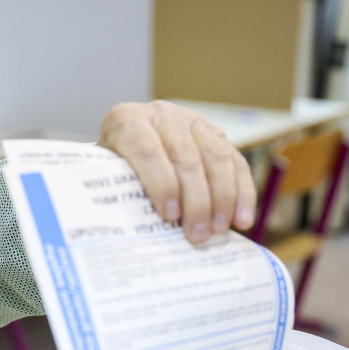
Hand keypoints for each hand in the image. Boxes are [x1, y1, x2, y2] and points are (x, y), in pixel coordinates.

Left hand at [99, 101, 255, 244]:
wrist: (128, 143)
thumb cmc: (114, 167)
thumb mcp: (105, 174)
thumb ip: (118, 189)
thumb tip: (135, 228)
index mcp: (127, 121)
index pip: (147, 150)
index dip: (161, 184)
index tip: (169, 215)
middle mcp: (162, 115)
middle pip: (186, 157)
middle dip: (195, 200)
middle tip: (198, 234)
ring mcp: (193, 121)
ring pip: (216, 157)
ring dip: (222, 198)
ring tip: (218, 230)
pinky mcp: (217, 134)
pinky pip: (237, 163)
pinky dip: (242, 193)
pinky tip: (242, 219)